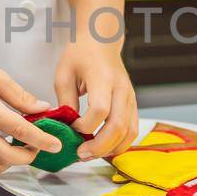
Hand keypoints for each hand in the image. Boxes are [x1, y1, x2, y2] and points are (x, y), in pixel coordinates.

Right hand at [0, 49, 62, 173]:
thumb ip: (21, 97)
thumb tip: (43, 110)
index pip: (20, 131)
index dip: (42, 140)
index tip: (56, 145)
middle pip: (7, 157)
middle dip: (28, 156)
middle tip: (37, 146)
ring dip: (10, 163)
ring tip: (19, 149)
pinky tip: (3, 149)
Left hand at [55, 40, 138, 159]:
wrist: (101, 41)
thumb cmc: (80, 55)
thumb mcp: (64, 74)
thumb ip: (66, 101)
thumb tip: (67, 128)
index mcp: (102, 78)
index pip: (100, 110)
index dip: (85, 126)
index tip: (71, 128)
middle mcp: (121, 89)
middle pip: (118, 126)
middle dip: (99, 146)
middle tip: (80, 154)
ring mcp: (130, 97)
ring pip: (129, 132)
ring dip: (110, 149)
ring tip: (91, 154)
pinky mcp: (133, 104)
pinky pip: (132, 130)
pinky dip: (120, 143)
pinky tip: (103, 148)